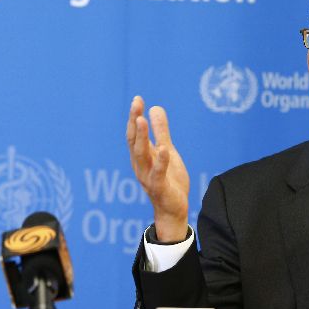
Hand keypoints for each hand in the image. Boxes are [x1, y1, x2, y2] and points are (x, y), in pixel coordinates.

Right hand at [126, 96, 189, 241]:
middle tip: (136, 103)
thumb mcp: (167, 151)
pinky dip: (160, 161)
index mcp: (141, 156)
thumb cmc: (168, 179)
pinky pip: (158, 173)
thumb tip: (155, 108)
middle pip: (134, 141)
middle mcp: (140, 165)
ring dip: (141, 137)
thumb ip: (162, 132)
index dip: (134, 116)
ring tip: (142, 120)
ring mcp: (147, 176)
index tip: (138, 99)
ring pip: (141, 155)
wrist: (173, 209)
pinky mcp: (159, 187)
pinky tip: (164, 148)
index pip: (134, 134)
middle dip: (134, 121)